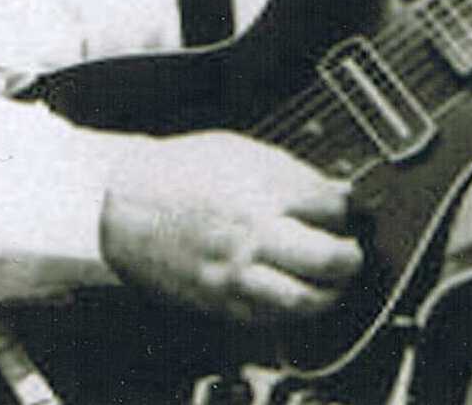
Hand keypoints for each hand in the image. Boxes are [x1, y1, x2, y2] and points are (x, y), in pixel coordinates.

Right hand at [100, 131, 362, 323]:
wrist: (119, 206)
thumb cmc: (179, 173)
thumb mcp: (243, 153)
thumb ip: (294, 175)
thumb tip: (338, 190)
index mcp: (261, 194)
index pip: (332, 208)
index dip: (346, 209)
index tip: (346, 209)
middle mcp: (251, 238)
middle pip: (329, 259)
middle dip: (351, 257)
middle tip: (352, 253)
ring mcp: (234, 275)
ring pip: (303, 300)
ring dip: (330, 293)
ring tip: (332, 282)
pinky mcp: (216, 302)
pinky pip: (268, 318)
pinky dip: (290, 310)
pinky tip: (293, 293)